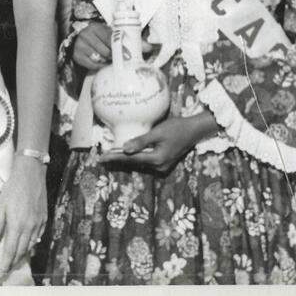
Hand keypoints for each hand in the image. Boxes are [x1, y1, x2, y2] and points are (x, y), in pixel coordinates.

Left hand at [0, 154, 46, 274]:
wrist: (31, 174)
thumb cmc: (13, 188)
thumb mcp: (0, 205)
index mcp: (17, 225)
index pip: (11, 250)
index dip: (6, 262)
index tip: (1, 271)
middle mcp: (30, 227)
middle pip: (22, 251)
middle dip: (14, 262)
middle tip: (7, 269)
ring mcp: (39, 223)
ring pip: (31, 245)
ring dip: (23, 254)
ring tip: (15, 260)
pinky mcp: (44, 219)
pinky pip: (39, 236)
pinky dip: (32, 243)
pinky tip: (28, 245)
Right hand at [73, 23, 154, 71]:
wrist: (80, 40)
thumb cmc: (100, 38)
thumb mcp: (112, 35)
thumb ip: (130, 41)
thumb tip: (149, 47)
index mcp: (96, 28)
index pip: (109, 38)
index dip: (120, 47)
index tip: (129, 56)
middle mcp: (87, 35)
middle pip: (104, 50)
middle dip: (114, 57)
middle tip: (121, 61)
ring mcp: (80, 46)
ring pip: (98, 58)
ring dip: (106, 61)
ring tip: (110, 60)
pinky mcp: (77, 56)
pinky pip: (92, 65)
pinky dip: (99, 66)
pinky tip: (101, 63)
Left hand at [99, 112, 218, 173]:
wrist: (194, 130)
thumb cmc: (176, 128)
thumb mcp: (157, 133)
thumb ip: (141, 141)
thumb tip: (125, 149)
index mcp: (157, 159)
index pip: (131, 158)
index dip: (115, 157)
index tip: (102, 158)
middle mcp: (159, 166)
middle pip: (134, 162)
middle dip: (118, 159)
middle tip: (102, 158)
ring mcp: (162, 166)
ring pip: (139, 162)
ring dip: (125, 158)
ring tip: (110, 156)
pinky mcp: (163, 162)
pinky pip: (145, 160)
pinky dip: (135, 157)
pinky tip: (126, 154)